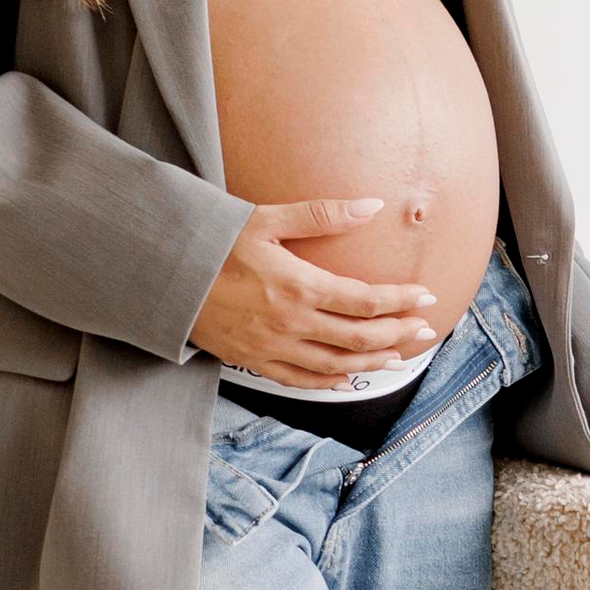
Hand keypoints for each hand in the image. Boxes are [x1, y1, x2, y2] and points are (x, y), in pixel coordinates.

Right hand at [189, 199, 440, 388]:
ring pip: (335, 365)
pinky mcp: (253, 361)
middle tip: (425, 330)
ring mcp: (272, 347)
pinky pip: (300, 381)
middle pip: (359, 337)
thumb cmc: (214, 241)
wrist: (163, 275)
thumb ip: (323, 215)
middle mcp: (291, 322)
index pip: (366, 300)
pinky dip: (329, 383)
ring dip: (372, 362)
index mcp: (299, 285)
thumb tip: (373, 206)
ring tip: (398, 358)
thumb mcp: (267, 218)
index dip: (401, 300)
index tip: (426, 297)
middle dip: (398, 334)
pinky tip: (347, 379)